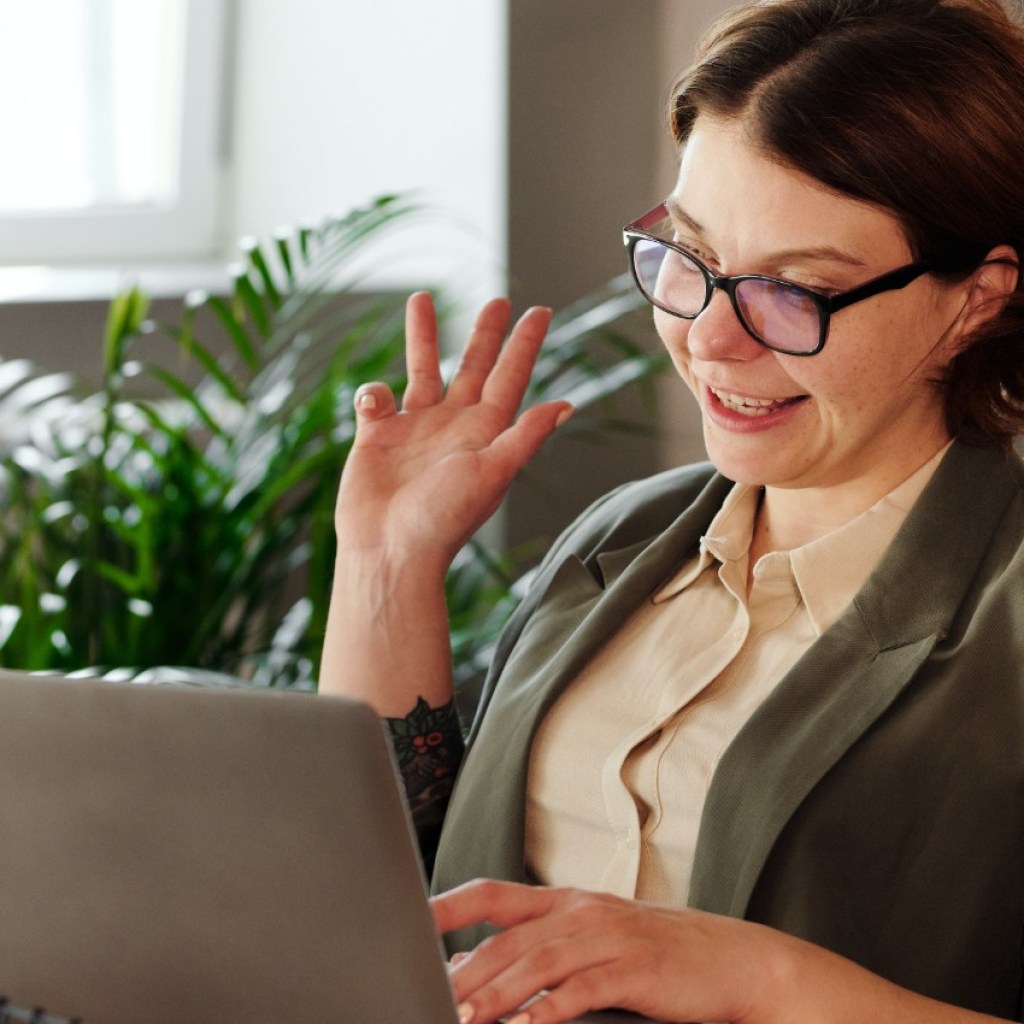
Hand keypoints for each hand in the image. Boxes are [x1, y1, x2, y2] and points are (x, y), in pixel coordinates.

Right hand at [335, 292, 571, 576]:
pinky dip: (372, 393)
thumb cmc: (443, 519)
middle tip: (499, 300)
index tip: (540, 311)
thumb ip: (525, 436)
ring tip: (421, 299)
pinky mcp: (377, 438)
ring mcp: (414, 429)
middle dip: (485, 334)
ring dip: (423, 337)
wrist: (389, 550)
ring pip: (422, 371)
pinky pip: (375, 400)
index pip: (510, 378)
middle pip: (473, 367)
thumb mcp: (492, 473)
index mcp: (485, 433)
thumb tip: (566, 405)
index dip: (525, 344)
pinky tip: (374, 405)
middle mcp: (452, 426)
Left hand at [432, 879, 779, 1023]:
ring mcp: (609, 935)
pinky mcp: (635, 967)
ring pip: (539, 961)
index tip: (409, 920)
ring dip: (497, 993)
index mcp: (567, 900)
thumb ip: (541, 949)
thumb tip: (480, 970)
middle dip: (464, 969)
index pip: (493, 893)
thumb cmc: (658, 955)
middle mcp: (582, 910)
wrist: (734, 960)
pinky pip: (583, 988)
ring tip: (464, 1017)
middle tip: (426, 993)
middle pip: (508, 937)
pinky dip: (550, 1010)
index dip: (450, 904)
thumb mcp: (595, 940)